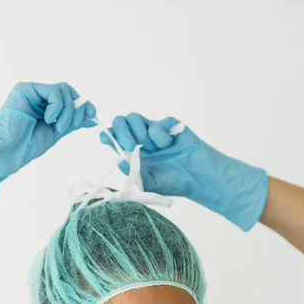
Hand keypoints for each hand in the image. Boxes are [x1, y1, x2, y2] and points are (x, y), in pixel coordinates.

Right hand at [0, 82, 96, 198]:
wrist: (7, 150)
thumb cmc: (26, 145)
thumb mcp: (56, 132)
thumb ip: (71, 122)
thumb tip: (91, 116)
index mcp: (46, 106)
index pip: (70, 98)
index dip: (83, 105)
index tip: (92, 115)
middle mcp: (39, 96)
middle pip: (68, 91)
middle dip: (77, 108)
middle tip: (73, 125)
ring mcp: (32, 92)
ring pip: (63, 90)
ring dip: (66, 111)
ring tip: (57, 127)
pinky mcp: (25, 89)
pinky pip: (52, 91)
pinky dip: (57, 107)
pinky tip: (49, 119)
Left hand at [100, 113, 267, 230]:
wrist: (198, 178)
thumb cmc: (175, 183)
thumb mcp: (149, 184)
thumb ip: (134, 175)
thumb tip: (120, 162)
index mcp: (135, 153)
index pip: (116, 138)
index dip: (108, 135)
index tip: (105, 139)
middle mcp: (142, 140)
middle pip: (122, 122)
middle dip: (121, 131)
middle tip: (129, 146)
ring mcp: (155, 132)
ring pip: (135, 118)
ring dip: (139, 132)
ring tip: (151, 148)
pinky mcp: (169, 125)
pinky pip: (156, 124)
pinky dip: (159, 137)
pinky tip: (169, 146)